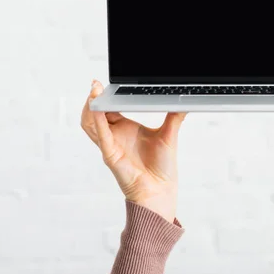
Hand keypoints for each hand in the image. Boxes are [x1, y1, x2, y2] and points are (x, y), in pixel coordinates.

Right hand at [81, 80, 186, 222]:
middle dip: (93, 98)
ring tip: (94, 92)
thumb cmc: (161, 167)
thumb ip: (174, 115)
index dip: (105, 95)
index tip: (104, 82)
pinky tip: (99, 110)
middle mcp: (115, 135)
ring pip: (90, 124)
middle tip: (96, 84)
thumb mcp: (169, 134)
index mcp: (125, 128)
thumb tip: (183, 100)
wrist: (161, 191)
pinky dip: (98, 121)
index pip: (109, 107)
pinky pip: (101, 135)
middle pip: (95, 113)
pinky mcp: (111, 155)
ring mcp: (110, 145)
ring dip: (90, 108)